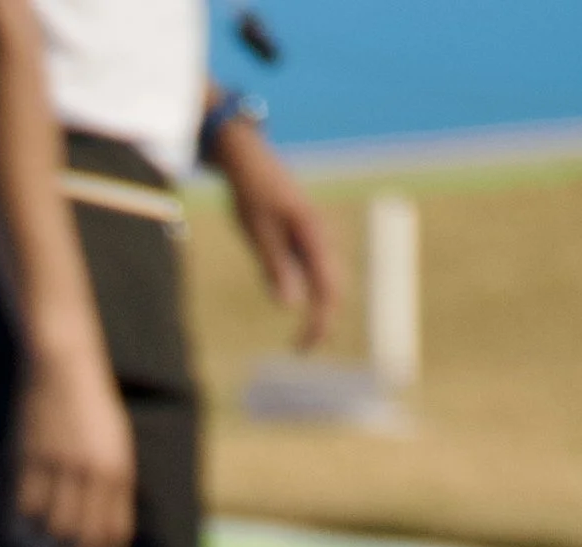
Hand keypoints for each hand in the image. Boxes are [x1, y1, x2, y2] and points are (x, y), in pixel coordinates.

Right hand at [10, 347, 136, 546]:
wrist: (63, 365)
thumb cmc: (90, 410)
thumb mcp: (113, 446)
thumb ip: (112, 488)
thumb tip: (101, 539)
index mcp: (117, 470)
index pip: (113, 533)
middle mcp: (91, 472)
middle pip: (81, 539)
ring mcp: (58, 467)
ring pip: (51, 530)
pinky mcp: (29, 460)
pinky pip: (23, 510)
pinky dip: (23, 532)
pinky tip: (25, 537)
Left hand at [214, 122, 336, 347]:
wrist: (249, 162)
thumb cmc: (251, 195)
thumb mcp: (258, 233)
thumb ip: (275, 267)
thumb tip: (291, 306)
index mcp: (313, 235)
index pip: (327, 289)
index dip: (319, 321)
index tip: (305, 347)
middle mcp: (321, 236)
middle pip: (332, 287)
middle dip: (321, 320)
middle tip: (301, 350)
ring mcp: (315, 235)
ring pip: (325, 278)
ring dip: (317, 307)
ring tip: (300, 337)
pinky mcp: (305, 236)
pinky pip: (312, 268)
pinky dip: (307, 289)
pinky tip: (291, 297)